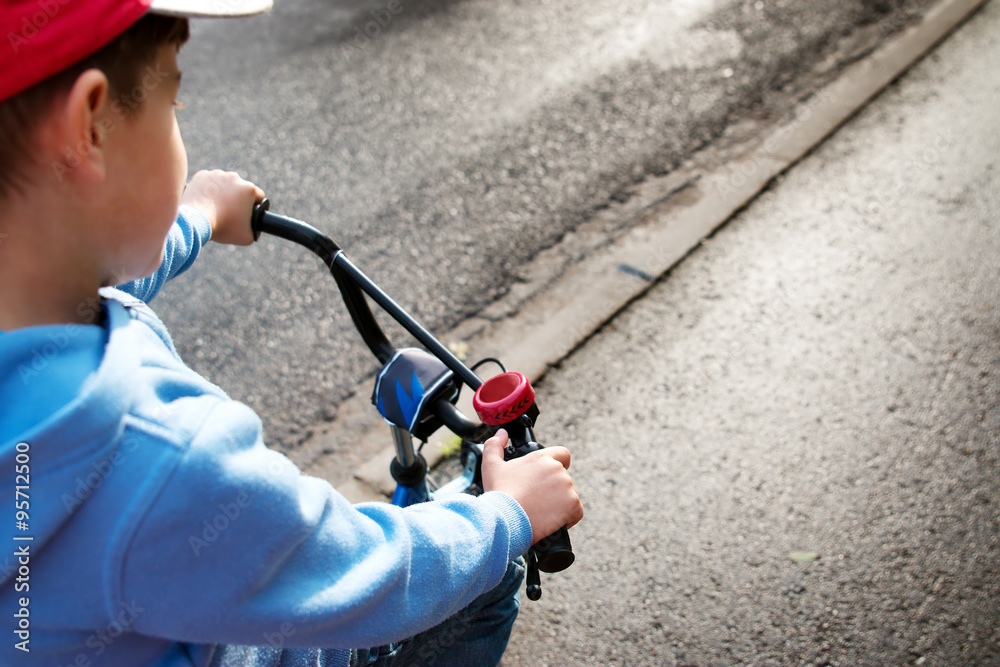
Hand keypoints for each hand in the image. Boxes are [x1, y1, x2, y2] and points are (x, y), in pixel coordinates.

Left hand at [181, 170, 263, 245]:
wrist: (195, 222)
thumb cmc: (223, 228)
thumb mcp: (247, 237)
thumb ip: (255, 230)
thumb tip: (254, 227)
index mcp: (249, 188)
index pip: (258, 196)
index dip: (255, 206)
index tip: (247, 213)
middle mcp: (234, 177)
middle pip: (241, 188)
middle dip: (237, 198)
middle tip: (229, 212)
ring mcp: (217, 174)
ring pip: (224, 183)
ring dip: (223, 192)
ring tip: (216, 207)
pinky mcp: (202, 175)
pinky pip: (209, 182)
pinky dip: (208, 189)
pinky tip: (206, 201)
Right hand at [481, 429, 582, 544]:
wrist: (506, 519)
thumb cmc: (499, 494)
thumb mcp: (491, 466)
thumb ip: (495, 445)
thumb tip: (501, 434)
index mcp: (542, 458)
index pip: (562, 454)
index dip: (558, 463)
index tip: (548, 476)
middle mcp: (558, 470)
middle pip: (563, 478)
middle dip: (553, 488)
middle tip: (537, 499)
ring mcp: (568, 487)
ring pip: (569, 495)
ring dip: (559, 503)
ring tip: (541, 511)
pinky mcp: (573, 505)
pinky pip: (576, 511)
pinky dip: (567, 517)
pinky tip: (551, 521)